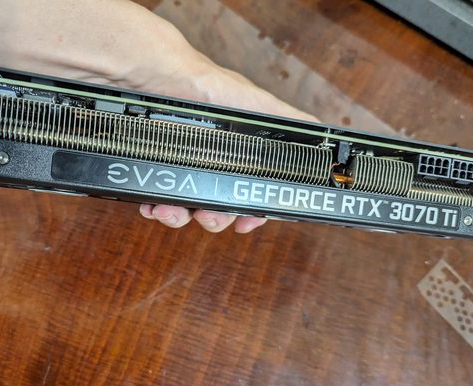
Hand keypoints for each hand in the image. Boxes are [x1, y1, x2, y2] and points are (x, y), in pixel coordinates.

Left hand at [0, 0, 316, 231]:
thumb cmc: (60, 22)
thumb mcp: (146, 56)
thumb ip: (197, 86)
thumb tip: (247, 111)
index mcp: (185, 79)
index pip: (253, 111)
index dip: (286, 141)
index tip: (317, 165)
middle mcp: (166, 100)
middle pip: (221, 152)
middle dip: (235, 191)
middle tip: (237, 219)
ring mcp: (136, 121)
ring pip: (184, 171)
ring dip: (196, 200)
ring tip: (193, 217)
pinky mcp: (104, 137)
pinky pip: (143, 174)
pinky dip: (155, 196)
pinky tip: (154, 206)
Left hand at [111, 17, 318, 233]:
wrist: (155, 76)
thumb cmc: (206, 85)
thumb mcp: (256, 104)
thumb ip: (289, 120)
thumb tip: (320, 130)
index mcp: (238, 156)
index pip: (251, 194)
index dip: (251, 212)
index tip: (244, 223)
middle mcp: (211, 164)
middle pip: (219, 209)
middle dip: (213, 218)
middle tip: (206, 215)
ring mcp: (182, 168)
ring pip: (186, 210)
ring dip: (180, 217)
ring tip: (170, 209)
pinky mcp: (156, 168)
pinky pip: (157, 199)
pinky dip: (155, 207)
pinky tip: (152, 204)